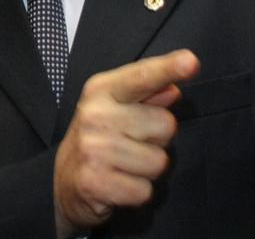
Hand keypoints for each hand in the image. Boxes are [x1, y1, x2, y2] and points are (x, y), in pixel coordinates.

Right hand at [53, 49, 199, 237]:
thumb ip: (148, 95)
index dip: (168, 68)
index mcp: (101, 90)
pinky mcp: (96, 183)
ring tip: (124, 165)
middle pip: (165, 125)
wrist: (64, 181)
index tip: (190, 61)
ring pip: (159, 161)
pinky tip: (119, 184)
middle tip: (131, 143)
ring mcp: (93, 149)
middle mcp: (95, 115)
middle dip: (157, 139)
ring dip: (148, 169)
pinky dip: (138, 192)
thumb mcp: (117, 107)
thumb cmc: (99, 138)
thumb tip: (174, 88)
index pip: (142, 76)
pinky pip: (145, 190)